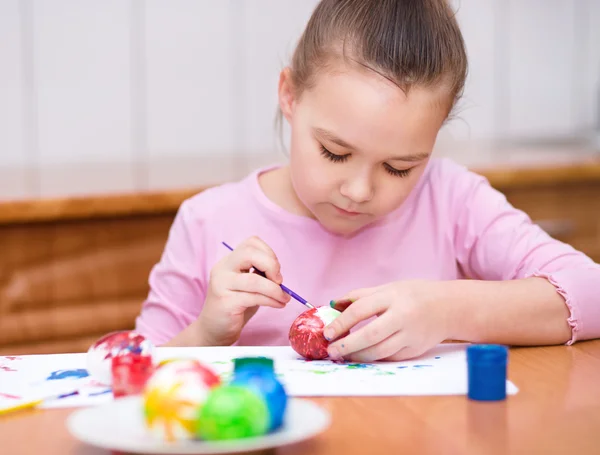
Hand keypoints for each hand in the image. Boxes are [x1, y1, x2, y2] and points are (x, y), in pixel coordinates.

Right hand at [197, 236, 290, 345]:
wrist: (214, 330)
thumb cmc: (235, 306)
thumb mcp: (248, 285)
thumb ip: (260, 274)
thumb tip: (280, 274)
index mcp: (229, 261)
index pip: (251, 242)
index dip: (268, 252)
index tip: (275, 270)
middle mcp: (222, 268)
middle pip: (249, 253)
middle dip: (271, 265)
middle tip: (279, 280)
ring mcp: (222, 284)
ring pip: (255, 280)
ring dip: (275, 289)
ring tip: (284, 298)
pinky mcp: (226, 302)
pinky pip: (255, 297)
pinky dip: (272, 300)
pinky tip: (278, 304)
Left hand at [323, 281, 450, 361]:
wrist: (449, 308)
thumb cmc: (414, 295)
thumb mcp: (388, 288)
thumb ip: (360, 295)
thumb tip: (333, 304)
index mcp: (393, 297)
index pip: (361, 310)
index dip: (341, 323)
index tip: (327, 333)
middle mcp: (402, 316)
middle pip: (370, 334)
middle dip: (347, 345)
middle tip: (331, 350)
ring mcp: (410, 335)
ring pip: (379, 351)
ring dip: (358, 355)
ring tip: (343, 355)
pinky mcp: (415, 351)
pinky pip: (390, 357)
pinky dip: (374, 358)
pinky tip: (362, 356)